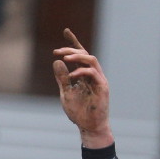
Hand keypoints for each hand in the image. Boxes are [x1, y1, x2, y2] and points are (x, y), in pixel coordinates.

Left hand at [52, 28, 111, 147]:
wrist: (89, 127)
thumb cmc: (79, 112)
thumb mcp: (66, 92)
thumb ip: (62, 78)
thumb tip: (56, 61)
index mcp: (84, 75)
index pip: (80, 55)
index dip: (73, 42)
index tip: (66, 31)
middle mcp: (93, 74)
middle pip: (84, 54)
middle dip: (71, 49)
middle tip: (58, 51)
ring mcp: (99, 80)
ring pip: (91, 60)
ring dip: (78, 56)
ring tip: (65, 57)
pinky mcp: (103, 87)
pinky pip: (93, 73)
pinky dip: (81, 72)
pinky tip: (71, 76)